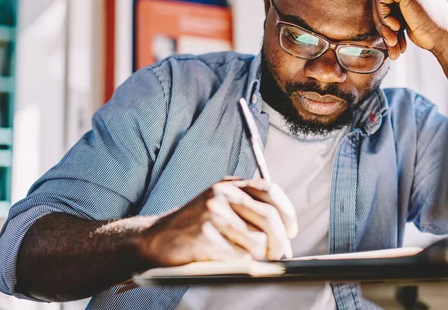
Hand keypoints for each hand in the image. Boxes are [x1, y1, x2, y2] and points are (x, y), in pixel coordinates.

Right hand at [137, 178, 297, 267]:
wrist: (156, 238)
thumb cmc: (194, 225)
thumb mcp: (219, 203)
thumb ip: (247, 206)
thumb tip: (284, 229)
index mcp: (229, 185)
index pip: (270, 191)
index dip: (287, 212)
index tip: (291, 230)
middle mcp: (222, 195)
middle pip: (269, 218)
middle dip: (281, 241)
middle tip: (280, 254)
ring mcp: (213, 215)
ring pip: (257, 241)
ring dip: (259, 256)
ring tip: (248, 257)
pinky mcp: (205, 237)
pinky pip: (239, 256)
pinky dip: (240, 263)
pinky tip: (229, 260)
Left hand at [372, 0, 447, 79]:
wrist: (444, 37)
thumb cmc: (427, 30)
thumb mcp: (406, 14)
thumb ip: (392, 6)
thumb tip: (371, 5)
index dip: (385, 19)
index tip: (394, 38)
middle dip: (382, 23)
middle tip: (392, 42)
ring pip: (377, 0)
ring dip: (382, 24)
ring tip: (394, 39)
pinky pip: (378, 1)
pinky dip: (383, 18)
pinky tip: (398, 27)